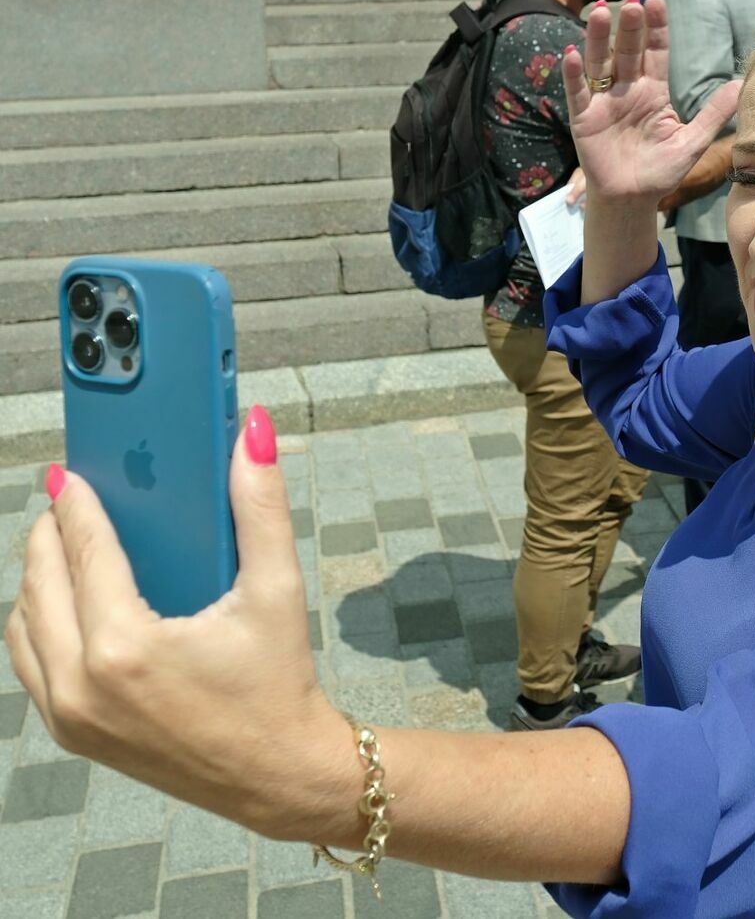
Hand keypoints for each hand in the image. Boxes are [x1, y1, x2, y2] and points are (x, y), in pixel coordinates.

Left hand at [6, 408, 350, 842]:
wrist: (276, 772)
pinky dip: (39, 623)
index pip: (84, 554)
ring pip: (24, 626)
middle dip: (49, 534)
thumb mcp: (277, 589)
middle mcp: (84, 685)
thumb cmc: (278, 681)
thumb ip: (260, 504)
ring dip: (38, 579)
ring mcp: (70, 716)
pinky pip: (32, 663)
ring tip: (65, 544)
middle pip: (40, 585)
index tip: (67, 473)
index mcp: (127, 648)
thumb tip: (255, 433)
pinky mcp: (72, 734)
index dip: (75, 505)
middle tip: (65, 498)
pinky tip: (71, 599)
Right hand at [562, 0, 740, 204]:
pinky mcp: (584, 119)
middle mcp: (627, 90)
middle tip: (633, 2)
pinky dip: (574, 75)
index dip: (656, 27)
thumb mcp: (692, 141)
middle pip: (628, 51)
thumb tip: (740, 82)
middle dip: (630, 27)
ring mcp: (604, 102)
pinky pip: (577, 93)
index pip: (656, 51)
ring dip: (598, 38)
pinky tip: (572, 54)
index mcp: (653, 91)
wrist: (632, 200)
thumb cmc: (660, 171)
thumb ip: (713, 113)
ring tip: (600, 12)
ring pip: (600, 63)